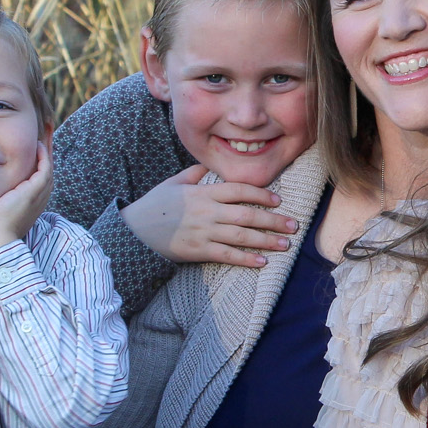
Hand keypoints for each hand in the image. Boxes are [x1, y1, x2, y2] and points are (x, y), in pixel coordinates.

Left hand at [0, 143, 53, 252]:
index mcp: (31, 200)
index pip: (37, 175)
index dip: (36, 159)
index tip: (32, 145)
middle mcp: (40, 197)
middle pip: (47, 168)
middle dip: (46, 150)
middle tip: (45, 133)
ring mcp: (40, 193)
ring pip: (48, 166)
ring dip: (47, 149)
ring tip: (45, 133)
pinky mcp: (36, 189)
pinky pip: (45, 167)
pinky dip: (43, 155)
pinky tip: (37, 144)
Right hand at [121, 164, 297, 268]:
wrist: (133, 232)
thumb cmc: (154, 206)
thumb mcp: (172, 183)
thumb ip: (193, 174)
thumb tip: (206, 165)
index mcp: (202, 192)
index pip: (238, 190)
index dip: (260, 194)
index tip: (278, 200)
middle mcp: (206, 211)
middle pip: (246, 215)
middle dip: (273, 221)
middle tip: (294, 225)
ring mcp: (203, 232)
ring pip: (241, 237)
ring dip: (266, 241)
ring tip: (286, 245)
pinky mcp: (198, 251)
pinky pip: (226, 256)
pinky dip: (245, 259)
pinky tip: (262, 262)